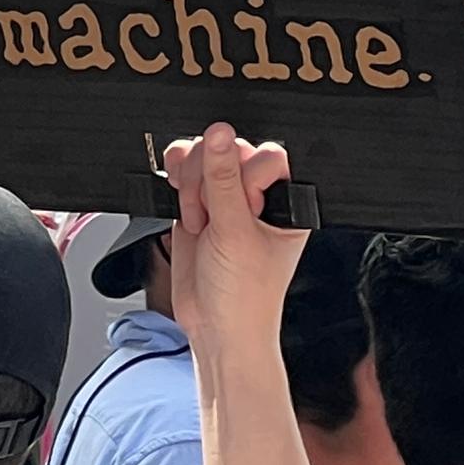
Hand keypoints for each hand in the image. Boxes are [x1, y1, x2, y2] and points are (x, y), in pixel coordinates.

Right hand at [162, 124, 308, 354]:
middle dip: (211, 180)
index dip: (246, 176)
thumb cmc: (245, 295)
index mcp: (288, 200)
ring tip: (198, 220)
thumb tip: (219, 134)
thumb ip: (224, 181)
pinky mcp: (200, 205)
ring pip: (203, 156)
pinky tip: (180, 201)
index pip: (266, 155)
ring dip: (191, 182)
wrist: (217, 330)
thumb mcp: (235, 234)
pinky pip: (184, 173)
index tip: (239, 208)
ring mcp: (228, 199)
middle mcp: (261, 196)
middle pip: (229, 150)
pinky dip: (175, 180)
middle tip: (212, 218)